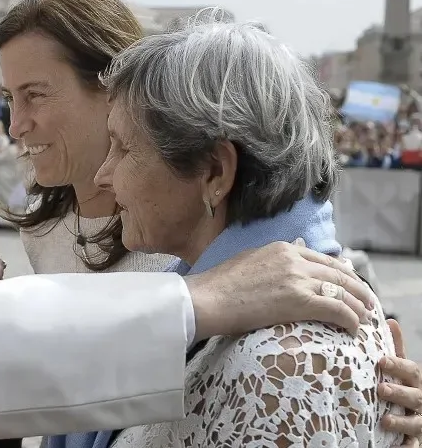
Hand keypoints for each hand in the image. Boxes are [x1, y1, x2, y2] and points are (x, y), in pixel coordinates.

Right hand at [186, 240, 373, 341]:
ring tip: (364, 318)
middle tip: (368, 304)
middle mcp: (294, 259)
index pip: (325, 260)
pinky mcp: (300, 300)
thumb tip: (296, 247)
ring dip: (359, 306)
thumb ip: (275, 257)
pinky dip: (351, 318)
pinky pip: (338, 309)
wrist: (206, 299)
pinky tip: (353, 328)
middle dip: (359, 290)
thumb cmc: (218, 285)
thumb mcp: (249, 259)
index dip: (345, 274)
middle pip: (340, 273)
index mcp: (282, 248)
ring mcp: (298, 279)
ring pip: (343, 291)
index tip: (352, 286)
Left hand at [379, 319, 421, 445]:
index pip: (411, 371)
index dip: (398, 366)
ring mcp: (420, 421)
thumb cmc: (406, 385)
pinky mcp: (415, 438)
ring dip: (402, 422)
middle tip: (381, 390)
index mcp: (417, 381)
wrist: (419, 413)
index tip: (381, 361)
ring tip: (385, 421)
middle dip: (399, 393)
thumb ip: (397, 349)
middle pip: (414, 397)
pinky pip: (413, 445)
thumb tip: (389, 321)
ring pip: (415, 423)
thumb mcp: (403, 369)